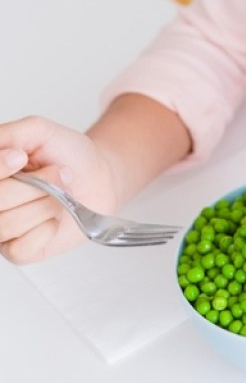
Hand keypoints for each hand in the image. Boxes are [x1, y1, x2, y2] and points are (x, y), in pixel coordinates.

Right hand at [0, 117, 118, 263]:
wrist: (98, 176)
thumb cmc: (67, 154)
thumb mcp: (39, 131)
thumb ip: (10, 135)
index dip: (0, 169)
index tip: (20, 157)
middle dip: (35, 185)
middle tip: (57, 174)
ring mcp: (0, 229)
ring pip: (7, 224)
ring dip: (46, 205)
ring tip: (59, 195)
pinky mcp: (17, 251)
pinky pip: (21, 247)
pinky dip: (47, 228)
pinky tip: (54, 217)